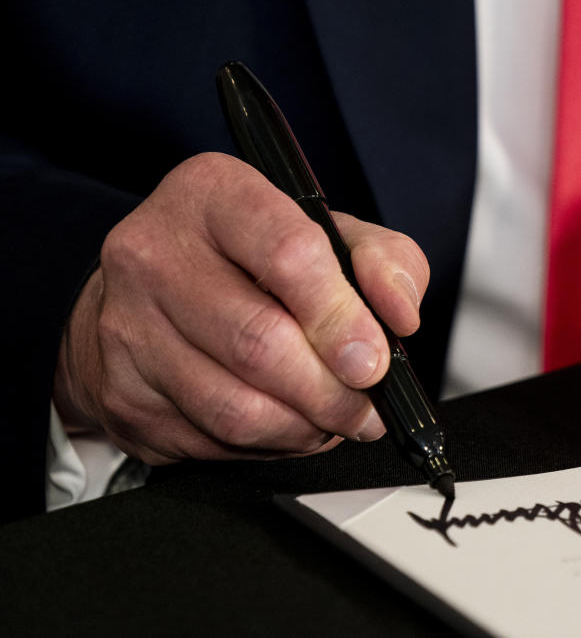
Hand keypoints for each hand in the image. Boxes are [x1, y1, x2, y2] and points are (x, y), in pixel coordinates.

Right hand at [53, 152, 429, 464]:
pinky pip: (211, 441)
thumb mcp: (330, 234)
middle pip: (259, 343)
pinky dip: (267, 445)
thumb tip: (399, 313)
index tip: (374, 358)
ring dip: (304, 427)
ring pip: (236, 406)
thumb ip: (383, 261)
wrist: (150, 294)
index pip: (288, 254)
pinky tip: (285, 423)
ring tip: (333, 417)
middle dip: (331, 390)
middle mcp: (155, 252)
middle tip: (365, 404)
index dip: (341, 317)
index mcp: (213, 194)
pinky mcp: (121, 393)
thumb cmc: (250, 258)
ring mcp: (127, 326)